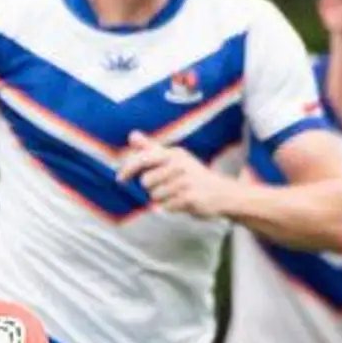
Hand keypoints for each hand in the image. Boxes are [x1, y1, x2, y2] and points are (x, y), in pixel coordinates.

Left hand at [115, 131, 235, 218]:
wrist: (221, 193)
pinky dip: (171, 207)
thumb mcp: (173, 158)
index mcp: (173, 153)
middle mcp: (179, 164)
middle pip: (146, 182)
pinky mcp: (190, 197)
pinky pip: (166, 207)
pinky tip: (183, 202)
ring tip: (177, 194)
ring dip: (162, 199)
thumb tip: (132, 134)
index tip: (120, 179)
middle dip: (152, 188)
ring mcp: (186, 181)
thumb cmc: (191, 176)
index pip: (143, 158)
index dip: (128, 169)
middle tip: (168, 186)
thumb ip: (151, 148)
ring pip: (155, 196)